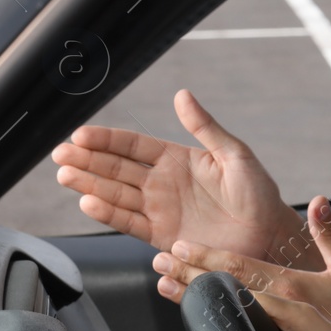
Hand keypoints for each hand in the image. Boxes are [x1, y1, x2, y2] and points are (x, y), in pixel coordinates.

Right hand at [52, 89, 312, 267]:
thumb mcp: (235, 154)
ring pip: (115, 194)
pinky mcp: (161, 235)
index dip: (106, 139)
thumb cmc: (259, 193)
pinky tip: (89, 202)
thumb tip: (182, 95)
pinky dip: (108, 214)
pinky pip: (129, 222)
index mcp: (177, 159)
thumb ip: (206, 128)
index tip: (81, 134)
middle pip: (115, 168)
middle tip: (61, 153)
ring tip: (65, 175)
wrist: (269, 234)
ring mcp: (159, 209)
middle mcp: (162, 183)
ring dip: (89, 184)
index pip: (132, 145)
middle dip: (87, 160)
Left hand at [154, 195, 330, 330]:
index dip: (207, 256)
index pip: (241, 269)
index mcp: (294, 290)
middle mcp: (281, 314)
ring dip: (194, 302)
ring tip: (168, 288)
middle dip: (188, 275)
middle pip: (224, 291)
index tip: (180, 247)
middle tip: (160, 263)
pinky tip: (200, 326)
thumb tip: (319, 202)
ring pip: (224, 316)